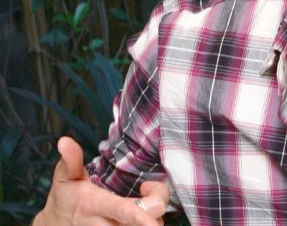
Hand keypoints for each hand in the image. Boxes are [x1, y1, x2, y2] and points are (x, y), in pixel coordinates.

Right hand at [33, 136, 168, 225]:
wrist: (54, 225)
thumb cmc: (66, 198)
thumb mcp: (65, 176)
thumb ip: (71, 159)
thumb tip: (64, 141)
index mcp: (94, 204)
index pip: (122, 210)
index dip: (141, 213)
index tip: (159, 208)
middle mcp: (103, 224)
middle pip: (140, 223)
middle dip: (156, 209)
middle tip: (151, 191)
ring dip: (153, 218)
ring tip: (146, 202)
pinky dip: (146, 222)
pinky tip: (143, 214)